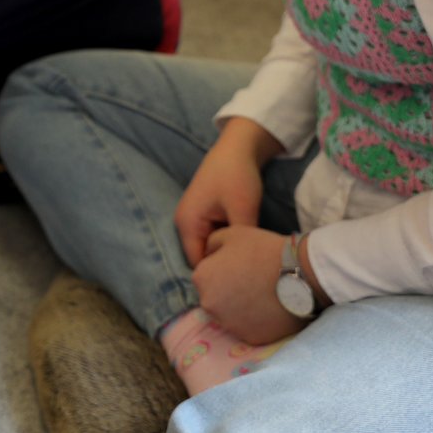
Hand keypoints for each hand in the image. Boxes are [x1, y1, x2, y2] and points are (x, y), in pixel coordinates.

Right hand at [174, 124, 270, 266]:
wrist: (237, 148)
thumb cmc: (237, 176)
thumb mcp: (243, 210)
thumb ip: (240, 242)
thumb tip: (247, 268)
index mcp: (187, 224)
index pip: (198, 265)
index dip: (218, 276)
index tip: (242, 285)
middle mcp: (184, 224)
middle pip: (201, 258)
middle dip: (222, 266)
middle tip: (248, 276)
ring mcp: (192, 219)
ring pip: (208, 248)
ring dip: (225, 254)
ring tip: (248, 262)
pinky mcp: (203, 215)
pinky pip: (211, 238)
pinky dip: (225, 243)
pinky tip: (243, 246)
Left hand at [193, 227, 307, 345]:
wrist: (299, 276)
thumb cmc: (263, 250)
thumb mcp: (231, 233)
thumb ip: (211, 243)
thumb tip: (208, 255)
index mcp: (201, 278)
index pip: (206, 274)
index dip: (224, 268)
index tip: (242, 265)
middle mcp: (208, 304)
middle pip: (215, 296)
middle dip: (229, 289)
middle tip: (252, 280)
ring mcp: (228, 324)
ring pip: (230, 314)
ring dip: (240, 306)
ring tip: (263, 294)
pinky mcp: (249, 338)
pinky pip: (247, 327)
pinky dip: (255, 320)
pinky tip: (269, 307)